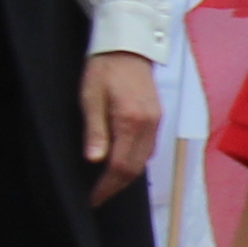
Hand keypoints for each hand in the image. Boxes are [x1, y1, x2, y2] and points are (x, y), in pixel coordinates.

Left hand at [81, 50, 158, 201]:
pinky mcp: (157, 119)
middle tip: (97, 197)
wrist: (128, 47)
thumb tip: (94, 160)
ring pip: (143, 161)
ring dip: (125, 177)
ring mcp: (156, 123)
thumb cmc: (103, 70)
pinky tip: (122, 164)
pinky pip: (148, 149)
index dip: (106, 186)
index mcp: (130, 121)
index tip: (92, 199)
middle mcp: (148, 126)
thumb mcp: (90, 98)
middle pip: (135, 168)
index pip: (120, 165)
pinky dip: (134, 163)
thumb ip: (95, 130)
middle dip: (116, 186)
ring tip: (106, 185)